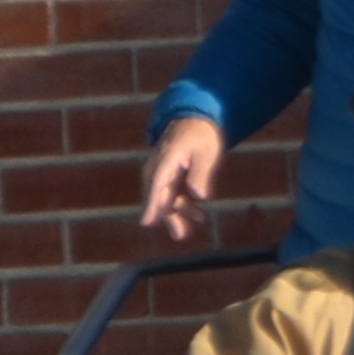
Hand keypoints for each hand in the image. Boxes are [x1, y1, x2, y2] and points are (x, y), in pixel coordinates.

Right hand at [141, 117, 225, 242]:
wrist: (195, 118)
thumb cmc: (201, 134)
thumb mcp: (206, 152)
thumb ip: (201, 172)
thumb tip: (199, 195)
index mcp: (166, 159)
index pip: (156, 185)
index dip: (152, 205)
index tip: (147, 222)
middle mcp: (159, 166)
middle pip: (159, 196)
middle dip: (167, 216)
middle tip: (180, 235)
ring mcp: (162, 171)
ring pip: (166, 197)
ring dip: (178, 213)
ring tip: (194, 227)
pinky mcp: (169, 175)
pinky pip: (172, 193)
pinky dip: (183, 205)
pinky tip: (198, 216)